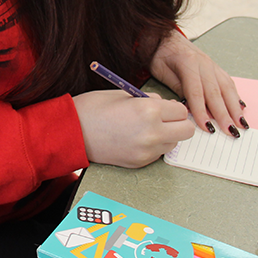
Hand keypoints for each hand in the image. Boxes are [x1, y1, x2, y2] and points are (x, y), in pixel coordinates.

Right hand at [72, 90, 194, 167]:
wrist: (71, 131)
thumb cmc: (94, 108)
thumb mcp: (125, 94)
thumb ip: (150, 100)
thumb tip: (167, 106)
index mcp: (149, 111)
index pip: (181, 111)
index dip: (175, 108)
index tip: (167, 107)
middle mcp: (152, 133)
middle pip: (186, 131)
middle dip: (179, 123)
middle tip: (165, 119)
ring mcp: (146, 151)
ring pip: (174, 143)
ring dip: (167, 136)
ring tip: (147, 128)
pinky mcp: (139, 163)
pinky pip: (158, 153)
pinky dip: (154, 146)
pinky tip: (137, 138)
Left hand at [149, 30, 246, 137]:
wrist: (164, 37)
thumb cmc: (160, 55)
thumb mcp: (162, 71)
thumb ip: (178, 88)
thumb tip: (190, 109)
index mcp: (188, 63)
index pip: (197, 92)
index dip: (202, 111)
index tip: (207, 127)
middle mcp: (204, 63)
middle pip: (216, 92)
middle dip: (224, 114)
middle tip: (231, 131)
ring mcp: (212, 64)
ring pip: (226, 88)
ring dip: (235, 108)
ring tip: (242, 123)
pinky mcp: (215, 67)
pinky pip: (228, 82)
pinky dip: (235, 96)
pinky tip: (241, 108)